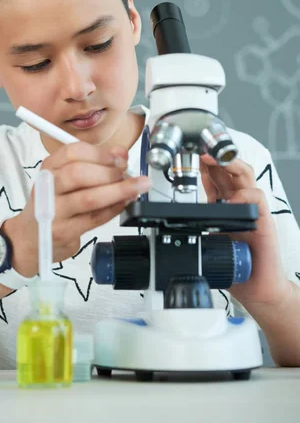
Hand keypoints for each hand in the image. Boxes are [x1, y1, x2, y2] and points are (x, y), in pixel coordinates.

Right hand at [6, 142, 150, 276]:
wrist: (28, 239)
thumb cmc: (51, 204)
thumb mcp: (64, 179)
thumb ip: (93, 164)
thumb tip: (121, 153)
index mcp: (48, 168)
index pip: (73, 152)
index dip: (101, 153)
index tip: (120, 158)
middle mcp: (47, 187)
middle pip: (79, 173)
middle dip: (110, 173)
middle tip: (127, 174)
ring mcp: (53, 211)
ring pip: (89, 198)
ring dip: (118, 191)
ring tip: (136, 187)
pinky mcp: (63, 231)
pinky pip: (95, 218)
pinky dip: (114, 209)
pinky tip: (125, 203)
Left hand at [200, 154, 290, 308]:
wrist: (256, 287)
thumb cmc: (234, 262)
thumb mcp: (206, 236)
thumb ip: (195, 221)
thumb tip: (169, 215)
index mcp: (224, 203)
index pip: (215, 174)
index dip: (203, 161)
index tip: (188, 151)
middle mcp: (239, 202)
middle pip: (229, 168)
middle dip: (214, 155)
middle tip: (198, 147)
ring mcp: (252, 209)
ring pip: (245, 175)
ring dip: (229, 164)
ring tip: (212, 159)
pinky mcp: (264, 220)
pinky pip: (256, 198)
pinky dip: (244, 195)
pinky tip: (231, 199)